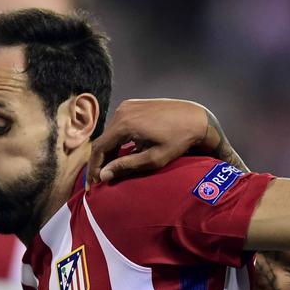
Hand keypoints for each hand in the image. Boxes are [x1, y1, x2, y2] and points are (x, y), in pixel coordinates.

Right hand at [88, 99, 213, 182]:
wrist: (195, 118)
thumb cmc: (178, 141)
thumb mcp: (153, 158)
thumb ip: (126, 166)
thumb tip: (103, 175)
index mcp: (125, 124)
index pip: (99, 148)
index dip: (94, 168)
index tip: (94, 184)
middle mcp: (122, 111)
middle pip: (103, 140)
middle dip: (100, 161)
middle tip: (101, 180)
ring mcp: (127, 106)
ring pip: (109, 133)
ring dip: (108, 151)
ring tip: (111, 169)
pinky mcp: (132, 105)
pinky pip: (117, 125)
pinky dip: (116, 140)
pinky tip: (120, 153)